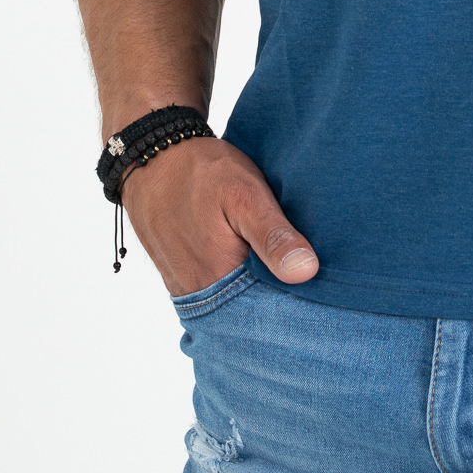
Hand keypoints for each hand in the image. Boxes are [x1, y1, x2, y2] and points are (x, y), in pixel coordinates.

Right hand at [119, 136, 319, 296]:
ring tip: (281, 269)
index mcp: (219, 280)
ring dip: (254, 293)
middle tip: (305, 277)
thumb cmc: (202, 173)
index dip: (295, 304)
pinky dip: (233, 285)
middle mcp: (199, 294)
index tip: (319, 289)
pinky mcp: (178, 276)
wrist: (153, 158)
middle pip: (248, 314)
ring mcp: (186, 287)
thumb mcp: (245, 194)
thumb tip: (307, 272)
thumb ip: (273, 236)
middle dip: (276, 301)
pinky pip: (212, 293)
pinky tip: (251, 264)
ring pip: (230, 305)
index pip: (267, 314)